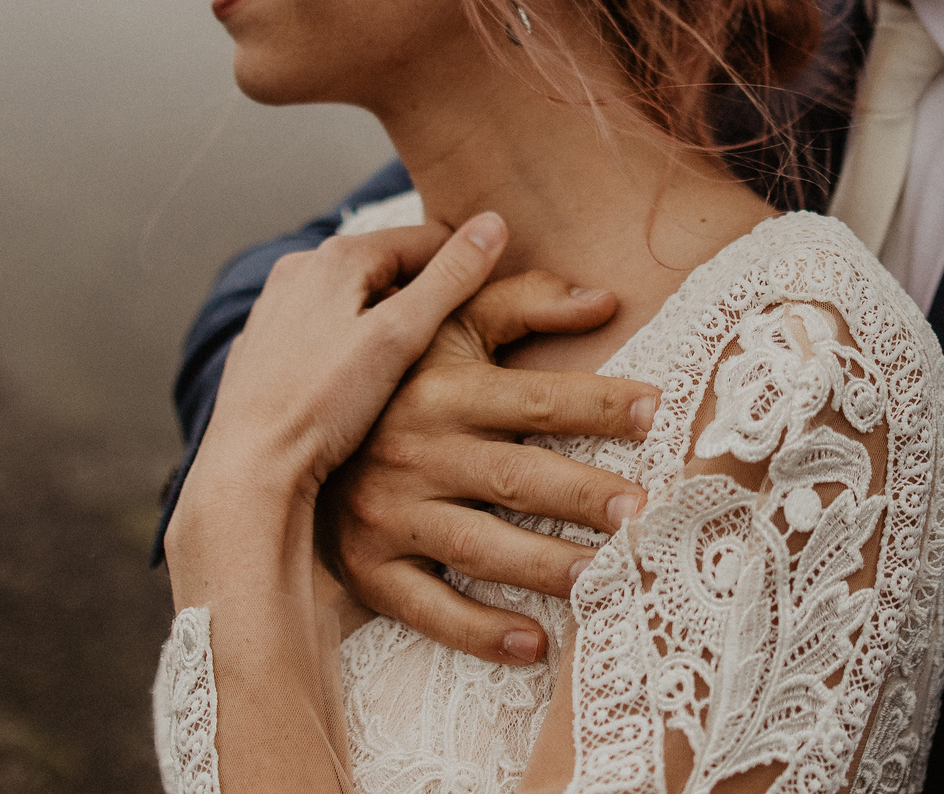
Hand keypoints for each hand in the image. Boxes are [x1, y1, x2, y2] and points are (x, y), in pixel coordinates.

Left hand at [175, 215, 507, 549]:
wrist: (249, 470)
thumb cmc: (323, 404)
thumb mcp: (401, 336)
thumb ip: (450, 278)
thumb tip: (494, 224)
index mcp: (335, 257)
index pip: (425, 239)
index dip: (465, 267)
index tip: (493, 302)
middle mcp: (298, 272)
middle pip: (387, 268)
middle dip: (423, 296)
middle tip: (455, 343)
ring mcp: (275, 312)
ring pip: (353, 302)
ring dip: (386, 323)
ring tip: (411, 370)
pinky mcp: (262, 351)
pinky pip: (322, 333)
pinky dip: (349, 347)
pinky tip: (358, 386)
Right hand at [323, 270, 662, 663]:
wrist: (287, 431)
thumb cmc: (396, 377)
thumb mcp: (450, 327)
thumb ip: (525, 304)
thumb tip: (605, 299)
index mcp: (444, 390)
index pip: (535, 399)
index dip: (597, 405)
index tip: (656, 412)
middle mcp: (418, 452)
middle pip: (515, 478)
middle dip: (581, 495)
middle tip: (642, 512)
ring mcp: (391, 514)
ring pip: (479, 546)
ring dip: (542, 564)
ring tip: (603, 576)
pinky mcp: (370, 567)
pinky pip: (430, 608)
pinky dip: (481, 631)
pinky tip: (536, 643)